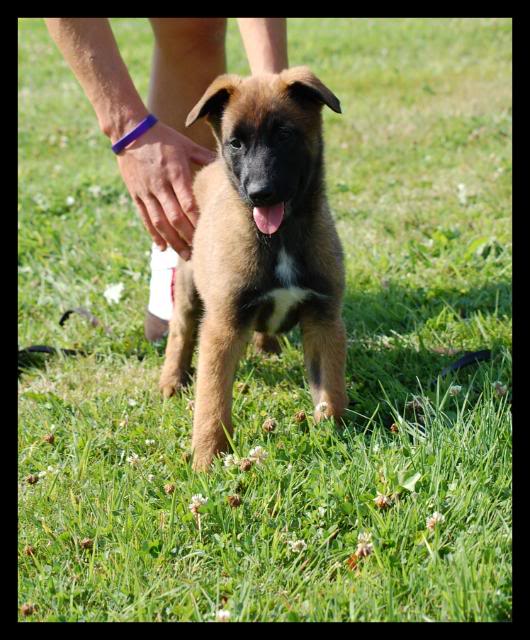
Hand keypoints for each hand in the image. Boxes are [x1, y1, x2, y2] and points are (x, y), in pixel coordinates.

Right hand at [116, 121, 214, 258]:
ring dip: (172, 241)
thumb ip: (204, 157)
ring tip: (184, 255)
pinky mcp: (136, 194)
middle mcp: (161, 185)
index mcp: (176, 173)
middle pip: (175, 218)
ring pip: (160, 222)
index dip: (197, 221)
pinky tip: (161, 247)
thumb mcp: (186, 145)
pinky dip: (153, 234)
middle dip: (187, 237)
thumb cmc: (163, 137)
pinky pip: (145, 218)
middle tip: (198, 252)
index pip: (188, 203)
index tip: (208, 233)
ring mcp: (147, 191)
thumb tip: (225, 165)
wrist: (129, 131)